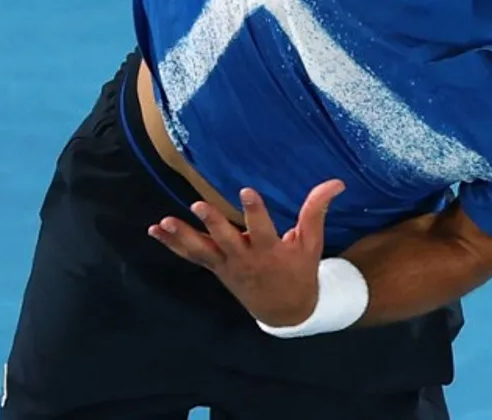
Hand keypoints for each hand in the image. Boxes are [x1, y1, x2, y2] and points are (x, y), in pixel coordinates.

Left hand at [148, 180, 345, 326]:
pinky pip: (191, 256)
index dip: (254, 210)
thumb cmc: (300, 271)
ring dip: (182, 237)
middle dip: (213, 224)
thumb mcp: (312, 243)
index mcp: (270, 251)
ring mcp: (226, 265)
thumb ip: (317, 210)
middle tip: (198, 206)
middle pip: (226, 240)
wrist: (284, 310)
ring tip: (163, 222)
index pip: (262, 228)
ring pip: (202, 250)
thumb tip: (336, 181)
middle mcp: (245, 259)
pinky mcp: (215, 267)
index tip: (246, 190)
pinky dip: (172, 244)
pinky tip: (155, 230)